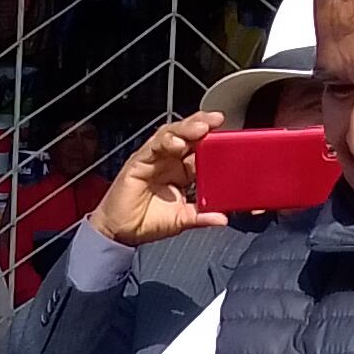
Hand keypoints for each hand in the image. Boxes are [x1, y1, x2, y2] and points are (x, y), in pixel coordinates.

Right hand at [93, 112, 230, 249]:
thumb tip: (223, 218)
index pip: (201, 150)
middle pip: (187, 135)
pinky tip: (178, 144)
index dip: (215, 141)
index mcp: (182, 172)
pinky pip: (153, 146)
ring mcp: (154, 159)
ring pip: (171, 134)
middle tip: (217, 120)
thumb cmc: (148, 221)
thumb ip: (201, 216)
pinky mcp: (139, 161)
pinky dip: (165, 142)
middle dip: (203, 124)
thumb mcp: (181, 220)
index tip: (232, 138)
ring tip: (201, 127)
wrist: (120, 232)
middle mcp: (169, 161)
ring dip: (187, 128)